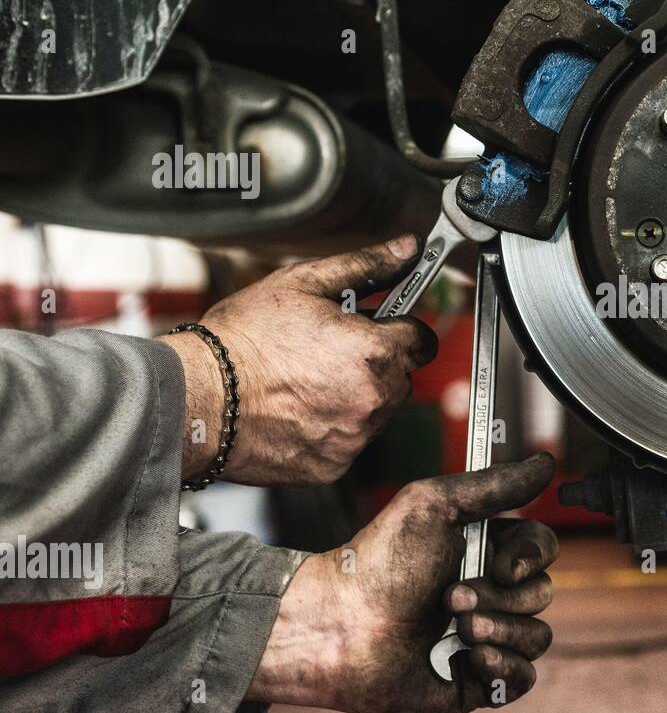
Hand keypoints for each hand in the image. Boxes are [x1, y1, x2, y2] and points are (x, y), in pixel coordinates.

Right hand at [161, 235, 437, 484]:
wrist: (197, 397)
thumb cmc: (243, 339)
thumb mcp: (304, 283)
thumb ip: (367, 265)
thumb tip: (407, 248)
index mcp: (375, 352)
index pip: (423, 340)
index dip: (400, 328)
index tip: (379, 326)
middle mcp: (374, 398)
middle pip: (401, 376)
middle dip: (376, 361)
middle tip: (328, 350)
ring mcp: (355, 436)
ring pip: (376, 410)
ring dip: (356, 395)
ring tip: (306, 380)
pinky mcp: (333, 464)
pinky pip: (349, 441)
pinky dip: (332, 427)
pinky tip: (296, 409)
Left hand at [247, 454, 557, 712]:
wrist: (341, 626)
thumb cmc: (379, 562)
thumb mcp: (435, 504)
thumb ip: (495, 483)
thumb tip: (547, 461)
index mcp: (484, 551)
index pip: (542, 550)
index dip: (532, 558)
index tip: (503, 566)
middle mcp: (489, 594)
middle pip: (541, 594)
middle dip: (500, 598)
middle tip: (450, 598)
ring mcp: (484, 638)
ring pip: (536, 637)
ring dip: (499, 630)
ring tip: (454, 628)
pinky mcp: (476, 681)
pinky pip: (522, 678)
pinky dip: (503, 667)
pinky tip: (469, 657)